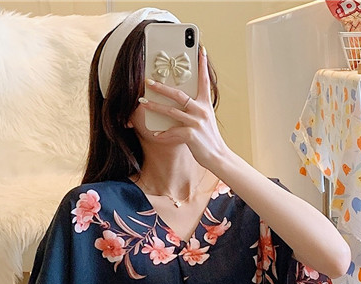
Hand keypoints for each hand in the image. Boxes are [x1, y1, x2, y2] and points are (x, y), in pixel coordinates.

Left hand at [140, 46, 229, 168]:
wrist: (218, 156)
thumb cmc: (209, 139)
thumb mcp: (205, 120)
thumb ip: (195, 109)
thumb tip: (179, 104)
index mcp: (205, 104)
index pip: (204, 81)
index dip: (202, 65)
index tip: (200, 49)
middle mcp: (201, 110)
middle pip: (178, 94)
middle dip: (161, 87)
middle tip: (148, 81)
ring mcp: (196, 123)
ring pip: (171, 112)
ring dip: (155, 107)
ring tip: (143, 103)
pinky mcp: (191, 135)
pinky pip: (172, 133)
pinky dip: (163, 134)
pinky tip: (155, 134)